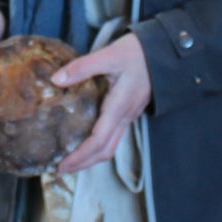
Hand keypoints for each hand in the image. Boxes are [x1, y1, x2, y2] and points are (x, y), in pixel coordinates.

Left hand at [53, 33, 151, 173]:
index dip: (80, 157)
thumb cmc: (138, 52)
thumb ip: (82, 67)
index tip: (62, 165)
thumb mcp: (109, 55)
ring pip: (111, 145)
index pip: (98, 141)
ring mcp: (129, 115)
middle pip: (105, 151)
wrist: (165, 51)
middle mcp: (125, 116)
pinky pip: (114, 135)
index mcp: (119, 107)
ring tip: (71, 160)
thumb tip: (56, 80)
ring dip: (91, 157)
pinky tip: (85, 139)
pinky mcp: (130, 110)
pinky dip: (98, 144)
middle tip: (61, 170)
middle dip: (83, 164)